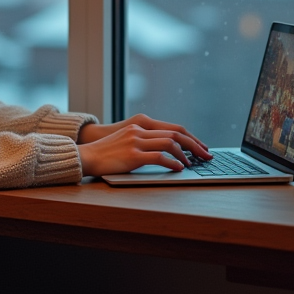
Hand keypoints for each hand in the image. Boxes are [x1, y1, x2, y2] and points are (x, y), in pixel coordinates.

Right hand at [78, 114, 209, 153]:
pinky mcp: (132, 155)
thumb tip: (167, 149)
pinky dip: (173, 162)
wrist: (86, 156)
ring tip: (193, 163)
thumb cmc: (107, 153)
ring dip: (186, 154)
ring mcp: (136, 142)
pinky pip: (159, 157)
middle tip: (207, 155)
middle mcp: (140, 130)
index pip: (173, 127)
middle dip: (195, 145)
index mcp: (141, 125)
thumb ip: (144, 140)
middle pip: (176, 133)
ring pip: (170, 143)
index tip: (201, 146)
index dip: (191, 137)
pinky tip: (178, 168)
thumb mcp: (127, 140)